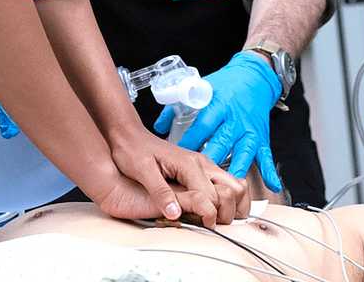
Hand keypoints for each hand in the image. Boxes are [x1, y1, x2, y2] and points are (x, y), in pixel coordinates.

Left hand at [90, 129, 247, 226]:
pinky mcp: (200, 168)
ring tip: (216, 219)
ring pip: (233, 184)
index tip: (204, 228)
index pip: (213, 196)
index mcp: (189, 164)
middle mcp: (201, 163)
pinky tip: (211, 210)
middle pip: (233, 189)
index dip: (211, 216)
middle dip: (228, 210)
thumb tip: (174, 213)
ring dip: (231, 204)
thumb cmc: (133, 150)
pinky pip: (223, 183)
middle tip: (212, 225)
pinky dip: (225, 198)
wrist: (129, 136)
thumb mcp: (142, 171)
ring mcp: (202, 165)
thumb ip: (160, 192)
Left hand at [155, 52, 282, 192]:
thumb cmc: (225, 84)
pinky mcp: (262, 137)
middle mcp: (235, 120)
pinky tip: (271, 185)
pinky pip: (266, 156)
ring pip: (243, 154)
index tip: (178, 158)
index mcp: (218, 106)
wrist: (254, 76)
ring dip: (234, 172)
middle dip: (208, 164)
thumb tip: (159, 127)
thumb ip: (177, 108)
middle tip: (196, 182)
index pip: (202, 127)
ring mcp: (250, 130)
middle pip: (221, 143)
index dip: (190, 143)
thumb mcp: (199, 89)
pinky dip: (269, 171)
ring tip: (225, 192)